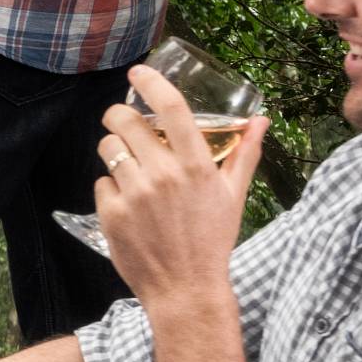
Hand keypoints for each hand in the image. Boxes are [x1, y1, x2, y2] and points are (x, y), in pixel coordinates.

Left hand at [92, 63, 262, 306]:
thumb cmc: (212, 240)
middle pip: (123, 120)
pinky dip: (111, 187)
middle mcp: (163, 175)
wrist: (185, 289)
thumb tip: (260, 120)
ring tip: (130, 166)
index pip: (171, 107)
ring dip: (114, 150)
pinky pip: (101, 181)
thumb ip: (245, 153)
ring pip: (108, 147)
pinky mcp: (111, 212)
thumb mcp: (233, 196)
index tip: (138, 72)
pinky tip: (129, 203)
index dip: (151, 82)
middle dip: (119, 116)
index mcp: (196, 166)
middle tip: (124, 123)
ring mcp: (135, 193)